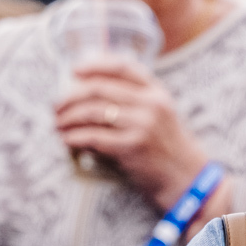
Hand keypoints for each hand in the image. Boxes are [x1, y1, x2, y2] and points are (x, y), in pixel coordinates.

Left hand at [55, 57, 229, 214]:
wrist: (188, 180)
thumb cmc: (169, 150)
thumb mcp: (161, 117)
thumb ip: (136, 102)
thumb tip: (91, 94)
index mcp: (157, 92)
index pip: (122, 67)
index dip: (95, 66)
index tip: (74, 71)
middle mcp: (150, 105)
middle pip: (99, 89)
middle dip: (71, 97)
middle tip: (57, 106)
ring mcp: (142, 125)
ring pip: (92, 112)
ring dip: (68, 118)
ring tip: (59, 124)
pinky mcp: (132, 147)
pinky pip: (93, 137)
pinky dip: (75, 137)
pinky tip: (68, 140)